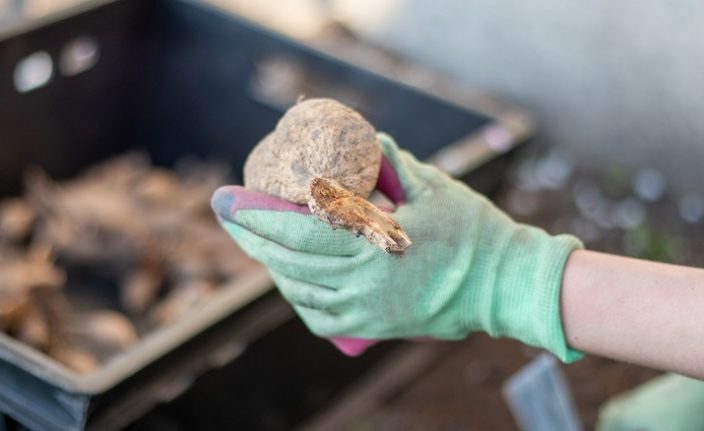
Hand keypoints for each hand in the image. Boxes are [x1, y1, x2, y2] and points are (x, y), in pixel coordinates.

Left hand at [212, 133, 582, 360]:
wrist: (504, 285)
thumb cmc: (473, 233)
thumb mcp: (432, 188)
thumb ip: (393, 163)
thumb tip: (366, 139)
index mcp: (374, 246)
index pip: (299, 232)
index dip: (258, 216)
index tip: (230, 200)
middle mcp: (363, 284)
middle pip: (289, 262)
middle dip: (250, 237)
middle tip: (228, 214)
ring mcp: (366, 310)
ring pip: (299, 291)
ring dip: (271, 265)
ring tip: (256, 241)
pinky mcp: (373, 328)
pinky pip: (320, 319)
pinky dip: (298, 299)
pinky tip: (289, 282)